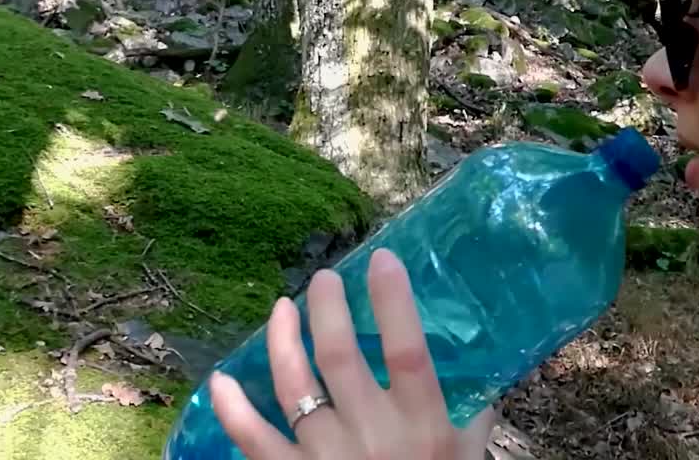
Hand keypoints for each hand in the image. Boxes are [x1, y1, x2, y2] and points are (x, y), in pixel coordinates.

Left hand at [209, 248, 496, 459]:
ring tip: (283, 308)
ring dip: (283, 338)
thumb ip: (473, 410)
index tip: (382, 259)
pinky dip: (231, 409)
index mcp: (420, 423)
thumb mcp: (469, 453)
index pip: (406, 348)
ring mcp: (326, 456)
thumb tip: (477, 362)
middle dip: (328, 306)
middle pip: (340, 354)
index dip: (393, 300)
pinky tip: (221, 380)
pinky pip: (252, 439)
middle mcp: (371, 433)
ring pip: (294, 384)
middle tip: (324, 278)